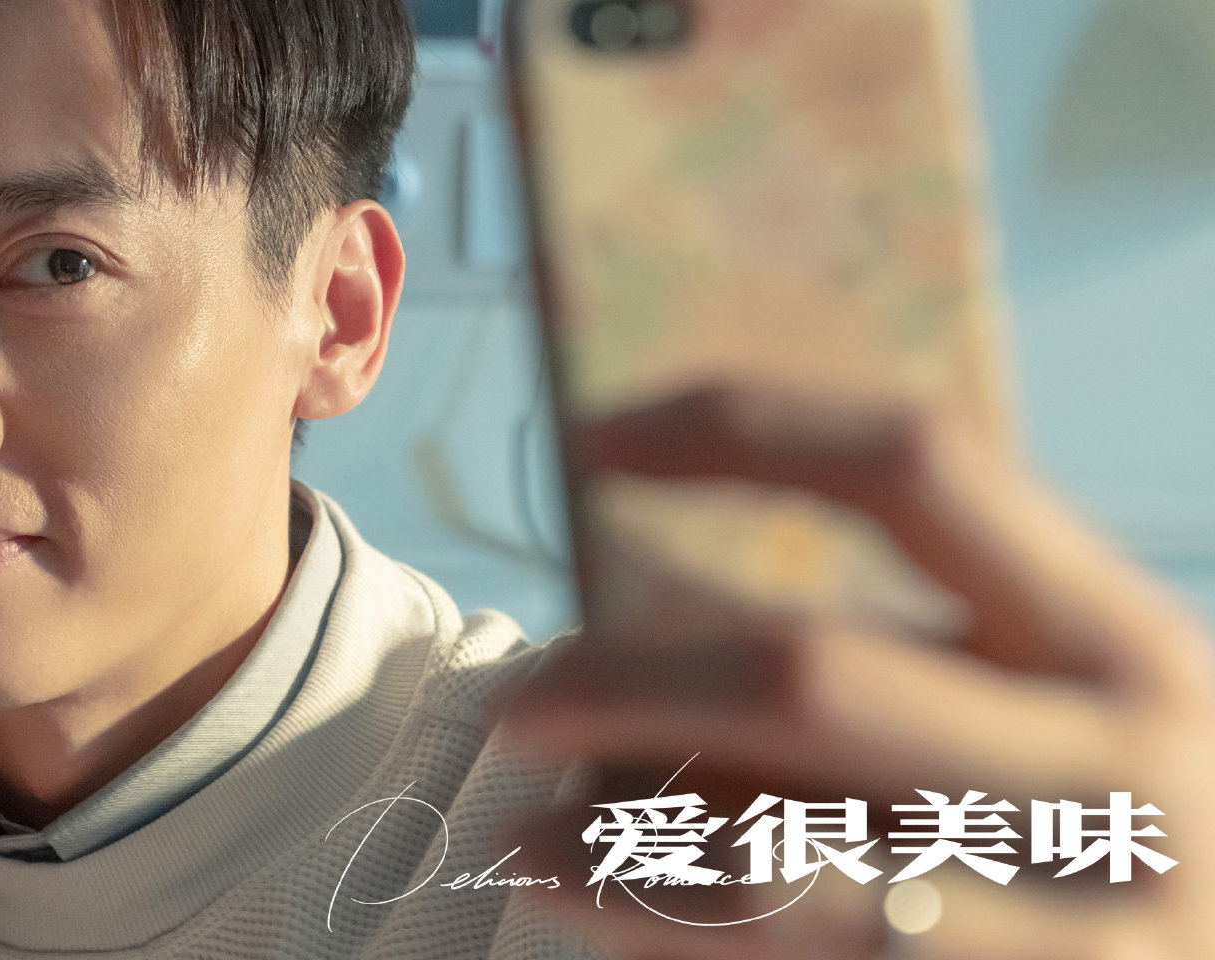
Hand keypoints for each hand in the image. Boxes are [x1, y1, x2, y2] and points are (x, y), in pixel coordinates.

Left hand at [499, 383, 1214, 958]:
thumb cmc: (1095, 842)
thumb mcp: (1055, 721)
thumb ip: (902, 665)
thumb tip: (635, 629)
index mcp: (1121, 638)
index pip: (916, 465)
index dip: (741, 428)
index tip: (591, 437)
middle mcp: (1127, 769)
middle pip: (807, 672)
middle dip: (623, 675)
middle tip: (517, 692)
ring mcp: (1093, 926)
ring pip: (771, 857)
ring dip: (611, 836)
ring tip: (517, 834)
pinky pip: (796, 959)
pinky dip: (657, 925)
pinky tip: (581, 901)